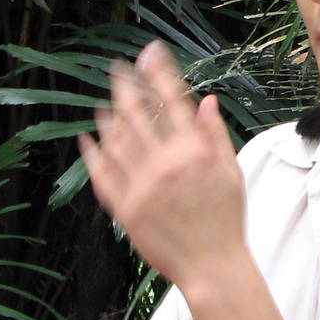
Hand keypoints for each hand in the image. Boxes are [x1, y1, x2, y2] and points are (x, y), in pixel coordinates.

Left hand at [78, 41, 247, 289]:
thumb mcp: (231, 173)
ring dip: (108, 116)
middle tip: (117, 69)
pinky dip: (92, 154)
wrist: (212, 266)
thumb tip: (206, 100)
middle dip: (125, 85)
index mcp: (194, 152)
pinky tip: (87, 138)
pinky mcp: (125, 209)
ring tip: (104, 102)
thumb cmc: (226, 221)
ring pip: (116, 140)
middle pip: (137, 113)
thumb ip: (216, 135)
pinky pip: (102, 175)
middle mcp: (165, 164)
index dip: (159, 72)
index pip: (172, 100)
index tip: (150, 53)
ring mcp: (142, 187)